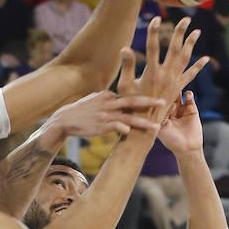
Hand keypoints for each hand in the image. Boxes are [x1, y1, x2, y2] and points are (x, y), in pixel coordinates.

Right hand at [42, 87, 171, 143]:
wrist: (64, 120)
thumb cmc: (81, 111)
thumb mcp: (95, 99)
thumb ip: (108, 98)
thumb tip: (118, 97)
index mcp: (109, 95)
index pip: (130, 95)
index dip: (145, 98)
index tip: (158, 100)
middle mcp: (109, 103)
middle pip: (133, 101)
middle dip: (150, 101)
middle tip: (164, 102)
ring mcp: (105, 115)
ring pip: (129, 117)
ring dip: (144, 122)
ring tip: (157, 126)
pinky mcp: (101, 126)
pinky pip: (116, 127)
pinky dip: (125, 129)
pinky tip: (131, 132)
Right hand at [116, 16, 207, 125]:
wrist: (144, 127)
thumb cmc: (130, 108)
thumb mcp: (124, 87)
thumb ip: (127, 67)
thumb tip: (125, 48)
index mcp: (151, 74)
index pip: (152, 47)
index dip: (153, 32)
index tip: (156, 19)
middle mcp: (165, 76)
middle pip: (174, 49)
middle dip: (180, 33)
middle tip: (186, 19)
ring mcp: (173, 83)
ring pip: (184, 60)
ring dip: (191, 45)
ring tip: (197, 32)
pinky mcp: (177, 89)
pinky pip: (190, 76)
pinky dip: (198, 67)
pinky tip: (205, 59)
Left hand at [157, 89, 203, 154]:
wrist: (187, 148)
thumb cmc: (171, 141)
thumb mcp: (161, 128)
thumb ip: (157, 116)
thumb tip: (151, 102)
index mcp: (160, 113)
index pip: (157, 99)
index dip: (156, 92)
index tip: (154, 84)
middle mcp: (170, 110)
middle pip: (167, 94)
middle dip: (166, 88)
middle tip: (165, 78)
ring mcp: (181, 108)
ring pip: (178, 93)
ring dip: (177, 88)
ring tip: (176, 85)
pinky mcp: (191, 108)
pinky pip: (189, 97)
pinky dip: (188, 94)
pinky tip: (187, 94)